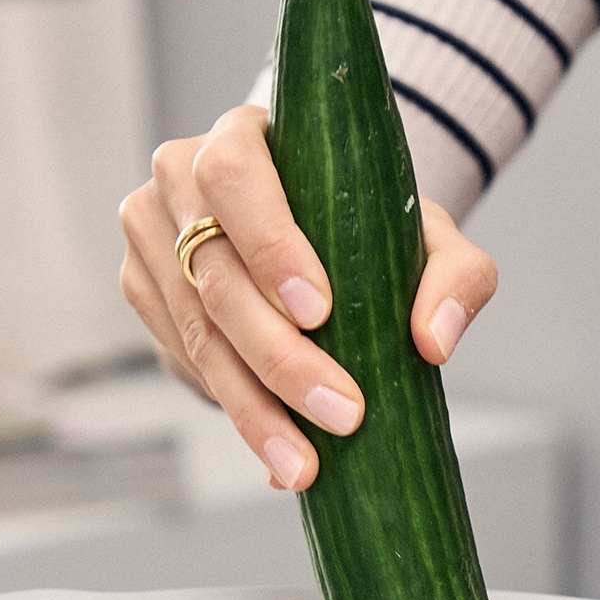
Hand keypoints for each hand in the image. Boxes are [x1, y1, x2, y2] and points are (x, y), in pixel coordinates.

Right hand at [117, 103, 496, 488]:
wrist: (316, 232)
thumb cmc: (364, 222)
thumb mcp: (427, 235)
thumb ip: (455, 275)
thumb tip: (433, 339)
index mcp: (239, 135)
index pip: (233, 176)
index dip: (269, 245)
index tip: (321, 313)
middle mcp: (179, 180)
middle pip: (214, 274)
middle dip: (279, 357)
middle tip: (341, 414)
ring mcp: (151, 240)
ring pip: (196, 332)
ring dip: (253, 407)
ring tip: (304, 464)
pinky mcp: (145, 294)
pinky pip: (183, 359)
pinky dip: (234, 408)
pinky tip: (278, 450)